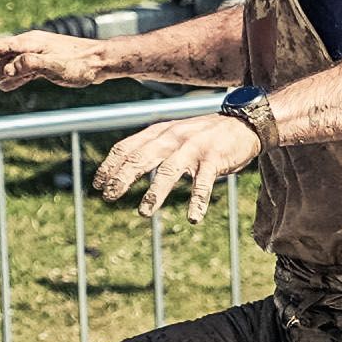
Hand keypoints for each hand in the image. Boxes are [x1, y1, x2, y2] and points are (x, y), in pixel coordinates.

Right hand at [0, 27, 103, 95]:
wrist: (102, 61)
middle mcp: (29, 47)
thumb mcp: (56, 66)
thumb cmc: (82, 63)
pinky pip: (20, 73)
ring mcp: (35, 56)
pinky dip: (9, 80)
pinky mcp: (43, 65)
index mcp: (29, 44)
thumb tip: (6, 71)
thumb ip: (30, 66)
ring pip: (6, 67)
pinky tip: (3, 87)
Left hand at [92, 113, 259, 221]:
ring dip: (155, 193)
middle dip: (122, 178)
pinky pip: (203, 183)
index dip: (110, 166)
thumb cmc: (204, 134)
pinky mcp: (214, 159)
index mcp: (160, 131)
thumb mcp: (174, 134)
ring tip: (144, 212)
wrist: (243, 124)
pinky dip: (197, 201)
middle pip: (141, 158)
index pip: (127, 147)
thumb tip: (126, 166)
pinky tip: (193, 218)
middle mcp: (173, 137)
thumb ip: (153, 145)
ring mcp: (193, 148)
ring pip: (168, 171)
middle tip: (108, 197)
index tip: (97, 184)